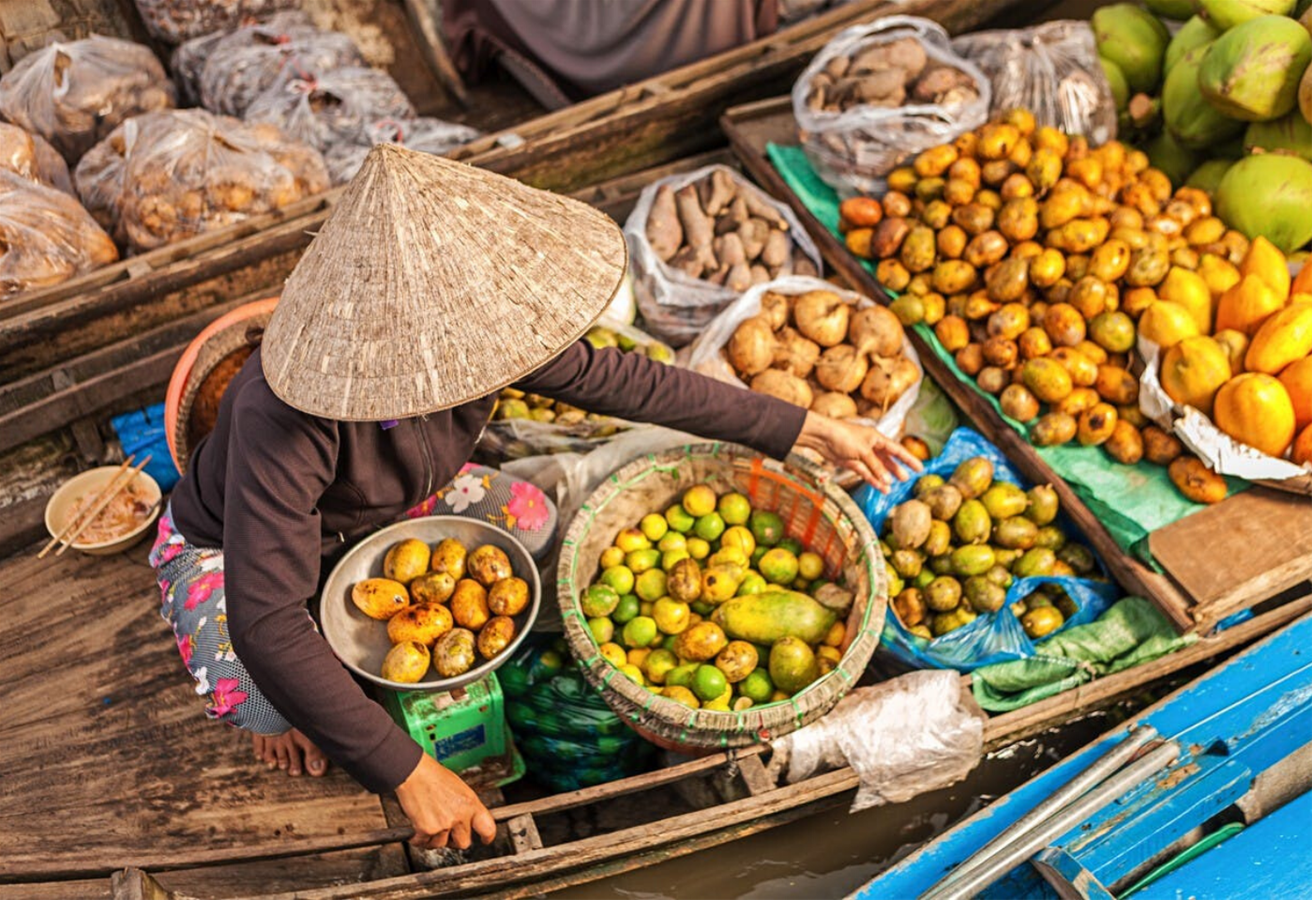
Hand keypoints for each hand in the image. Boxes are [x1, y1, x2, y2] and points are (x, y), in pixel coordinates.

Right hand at [394, 753, 496, 850]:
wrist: (414, 772)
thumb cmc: (433, 776)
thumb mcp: (459, 788)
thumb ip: (466, 806)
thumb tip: (467, 820)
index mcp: (471, 803)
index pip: (488, 827)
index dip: (487, 837)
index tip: (485, 840)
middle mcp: (460, 815)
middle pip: (463, 842)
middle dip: (455, 840)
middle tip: (448, 833)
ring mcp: (444, 824)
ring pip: (442, 844)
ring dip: (435, 838)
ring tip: (429, 823)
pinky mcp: (427, 829)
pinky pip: (424, 843)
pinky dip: (419, 838)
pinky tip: (418, 827)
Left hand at [793, 411, 922, 491]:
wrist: (822, 437)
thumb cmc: (843, 436)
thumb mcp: (863, 451)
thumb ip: (876, 466)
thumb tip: (888, 481)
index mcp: (877, 438)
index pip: (897, 449)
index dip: (908, 459)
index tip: (919, 468)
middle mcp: (871, 446)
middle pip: (887, 460)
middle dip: (896, 470)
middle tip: (906, 480)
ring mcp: (861, 455)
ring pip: (876, 468)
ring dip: (883, 478)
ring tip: (891, 489)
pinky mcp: (852, 463)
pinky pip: (865, 473)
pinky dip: (872, 480)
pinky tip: (879, 487)